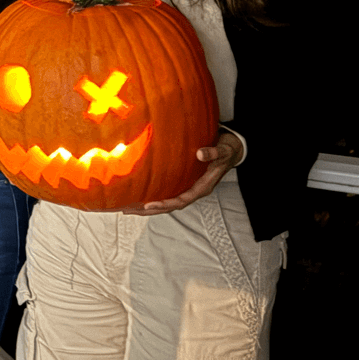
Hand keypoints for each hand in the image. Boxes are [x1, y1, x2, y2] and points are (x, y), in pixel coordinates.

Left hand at [121, 130, 243, 214]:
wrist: (232, 149)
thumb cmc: (227, 150)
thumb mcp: (223, 151)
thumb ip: (213, 153)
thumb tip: (200, 154)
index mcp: (202, 188)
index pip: (181, 201)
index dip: (165, 204)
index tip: (148, 205)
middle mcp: (193, 190)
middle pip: (169, 206)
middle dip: (149, 210)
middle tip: (127, 211)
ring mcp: (188, 187)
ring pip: (166, 201)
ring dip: (147, 205)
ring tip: (127, 207)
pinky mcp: (183, 180)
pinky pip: (166, 191)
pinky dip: (153, 194)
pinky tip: (138, 193)